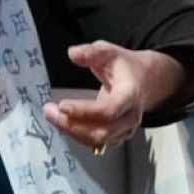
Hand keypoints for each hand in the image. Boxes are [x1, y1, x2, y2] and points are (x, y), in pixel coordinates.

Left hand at [41, 40, 189, 149]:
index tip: (62, 105)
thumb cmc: (124, 65)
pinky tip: (62, 121)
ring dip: (71, 131)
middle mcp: (130, 117)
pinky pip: (96, 142)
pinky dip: (77, 134)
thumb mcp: (109, 51)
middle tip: (48, 111)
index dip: (85, 111)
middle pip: (101, 131)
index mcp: (130, 95)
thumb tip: (72, 53)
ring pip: (97, 140)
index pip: (109, 110)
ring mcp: (125, 129)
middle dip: (72, 125)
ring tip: (51, 115)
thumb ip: (92, 52)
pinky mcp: (117, 136)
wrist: (144, 80)